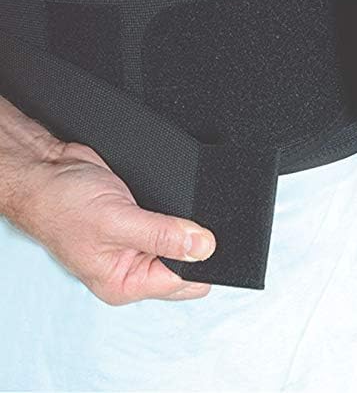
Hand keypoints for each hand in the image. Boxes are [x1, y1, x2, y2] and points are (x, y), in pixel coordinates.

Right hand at [1, 98, 215, 304]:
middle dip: (194, 244)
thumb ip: (163, 235)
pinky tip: (172, 199)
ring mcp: (138, 243)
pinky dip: (178, 211)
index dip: (200, 262)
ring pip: (181, 240)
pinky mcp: (141, 220)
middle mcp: (133, 268)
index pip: (181, 282)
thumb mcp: (116, 221)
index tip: (211, 239)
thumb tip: (204, 247)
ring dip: (186, 225)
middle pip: (185, 263)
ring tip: (173, 205)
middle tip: (192, 220)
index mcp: (125, 283)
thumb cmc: (62, 203)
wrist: (49, 170)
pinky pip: (172, 221)